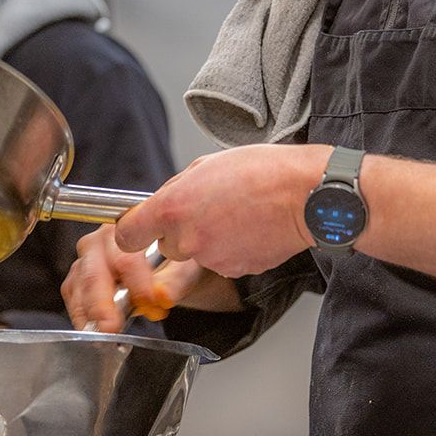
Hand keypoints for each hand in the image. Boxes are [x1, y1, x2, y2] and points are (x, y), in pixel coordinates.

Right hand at [61, 224, 203, 332]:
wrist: (170, 263)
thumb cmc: (177, 259)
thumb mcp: (187, 265)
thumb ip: (176, 280)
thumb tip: (162, 295)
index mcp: (131, 226)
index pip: (126, 257)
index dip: (137, 284)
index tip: (150, 303)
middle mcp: (102, 238)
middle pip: (94, 272)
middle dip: (102, 304)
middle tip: (111, 327)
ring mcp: (88, 256)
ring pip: (79, 284)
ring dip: (90, 312)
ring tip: (104, 335)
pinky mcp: (79, 274)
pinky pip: (72, 293)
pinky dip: (81, 313)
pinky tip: (94, 328)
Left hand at [113, 143, 328, 277]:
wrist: (307, 196)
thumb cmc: (263, 171)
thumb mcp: (206, 164)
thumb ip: (177, 188)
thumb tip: (163, 202)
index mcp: (173, 207)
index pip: (128, 235)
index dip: (134, 231)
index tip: (139, 228)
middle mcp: (187, 238)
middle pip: (167, 246)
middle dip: (181, 232)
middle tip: (210, 209)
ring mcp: (211, 259)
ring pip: (198, 253)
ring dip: (210, 239)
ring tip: (238, 214)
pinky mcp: (234, 271)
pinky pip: (224, 261)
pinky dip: (233, 249)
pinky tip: (251, 228)